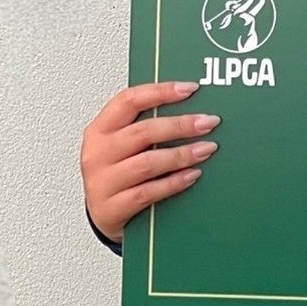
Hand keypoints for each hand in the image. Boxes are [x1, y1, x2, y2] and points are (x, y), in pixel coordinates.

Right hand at [80, 81, 220, 242]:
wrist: (99, 216)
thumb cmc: (116, 172)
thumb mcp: (123, 144)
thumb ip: (146, 125)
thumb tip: (191, 108)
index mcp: (100, 129)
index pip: (128, 100)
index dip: (161, 92)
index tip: (190, 89)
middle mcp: (98, 153)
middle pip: (143, 132)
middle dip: (181, 125)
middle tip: (208, 122)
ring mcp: (102, 182)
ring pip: (147, 163)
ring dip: (182, 154)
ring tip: (206, 149)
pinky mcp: (111, 208)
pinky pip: (149, 192)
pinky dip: (174, 182)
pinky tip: (192, 175)